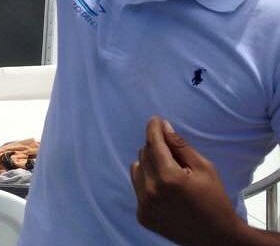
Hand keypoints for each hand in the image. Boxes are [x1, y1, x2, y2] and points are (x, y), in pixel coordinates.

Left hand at [130, 117, 245, 244]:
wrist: (216, 237)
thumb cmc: (215, 199)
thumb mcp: (204, 167)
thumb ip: (181, 146)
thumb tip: (164, 128)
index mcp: (169, 177)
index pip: (153, 143)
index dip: (154, 128)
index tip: (155, 120)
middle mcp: (152, 191)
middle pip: (144, 154)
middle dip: (156, 147)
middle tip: (173, 154)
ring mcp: (145, 205)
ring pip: (137, 169)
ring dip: (149, 164)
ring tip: (169, 172)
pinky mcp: (142, 215)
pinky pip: (138, 187)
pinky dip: (147, 182)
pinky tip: (164, 189)